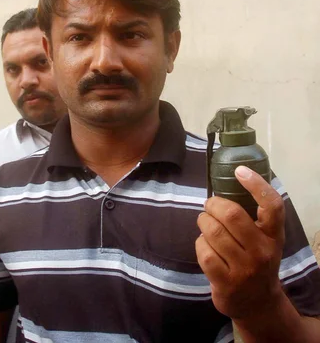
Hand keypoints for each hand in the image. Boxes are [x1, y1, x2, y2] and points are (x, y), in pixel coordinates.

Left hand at [196, 166, 284, 318]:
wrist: (258, 303)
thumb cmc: (256, 261)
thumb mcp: (263, 239)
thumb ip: (252, 217)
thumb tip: (226, 184)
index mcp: (273, 235)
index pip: (272, 206)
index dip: (256, 185)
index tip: (239, 171)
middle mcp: (262, 251)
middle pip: (231, 215)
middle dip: (212, 205)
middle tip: (209, 206)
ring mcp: (245, 269)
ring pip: (213, 232)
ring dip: (203, 223)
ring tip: (205, 225)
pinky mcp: (226, 282)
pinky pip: (203, 251)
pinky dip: (199, 244)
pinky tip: (205, 246)